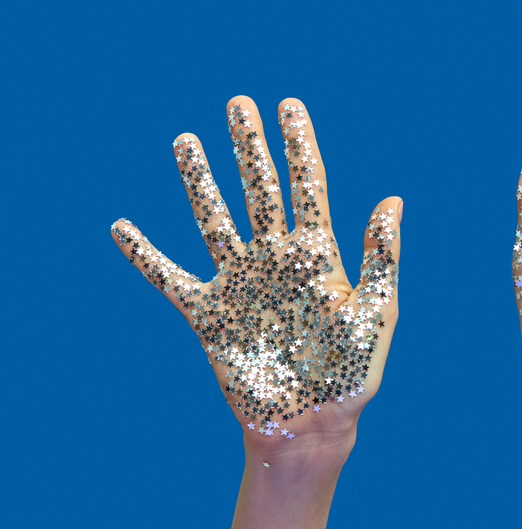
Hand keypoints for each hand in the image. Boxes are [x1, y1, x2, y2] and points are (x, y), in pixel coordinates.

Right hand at [112, 97, 401, 455]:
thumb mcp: (374, 312)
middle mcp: (275, 259)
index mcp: (317, 254)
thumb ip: (381, 257)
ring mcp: (240, 283)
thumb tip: (393, 199)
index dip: (299, 145)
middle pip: (260, 190)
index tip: (289, 105)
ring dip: (200, 182)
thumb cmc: (351, 373)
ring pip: (214, 220)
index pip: (307, 186)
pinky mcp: (209, 314)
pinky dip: (144, 255)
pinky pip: (169, 278)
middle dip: (250, 147)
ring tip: (185, 140)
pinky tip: (122, 228)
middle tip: (238, 103)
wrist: (310, 424)